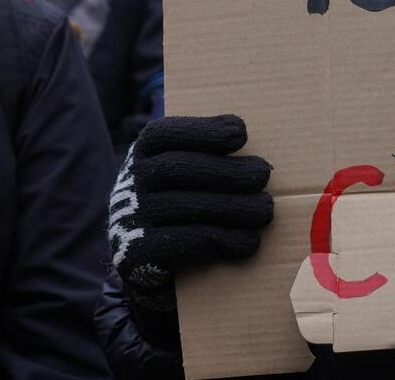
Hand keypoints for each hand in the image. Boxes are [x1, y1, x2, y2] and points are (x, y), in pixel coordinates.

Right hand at [108, 114, 272, 345]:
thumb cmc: (182, 202)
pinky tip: (249, 241)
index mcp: (144, 152)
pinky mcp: (137, 256)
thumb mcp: (186, 170)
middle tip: (262, 175)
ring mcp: (129, 219)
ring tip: (265, 210)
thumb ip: (211, 153)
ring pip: (184, 206)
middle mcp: (130, 182)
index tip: (241, 134)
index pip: (166, 133)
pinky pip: (182, 243)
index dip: (203, 131)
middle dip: (226, 171)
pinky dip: (222, 239)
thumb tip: (257, 150)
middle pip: (177, 169)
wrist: (149, 262)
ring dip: (233, 207)